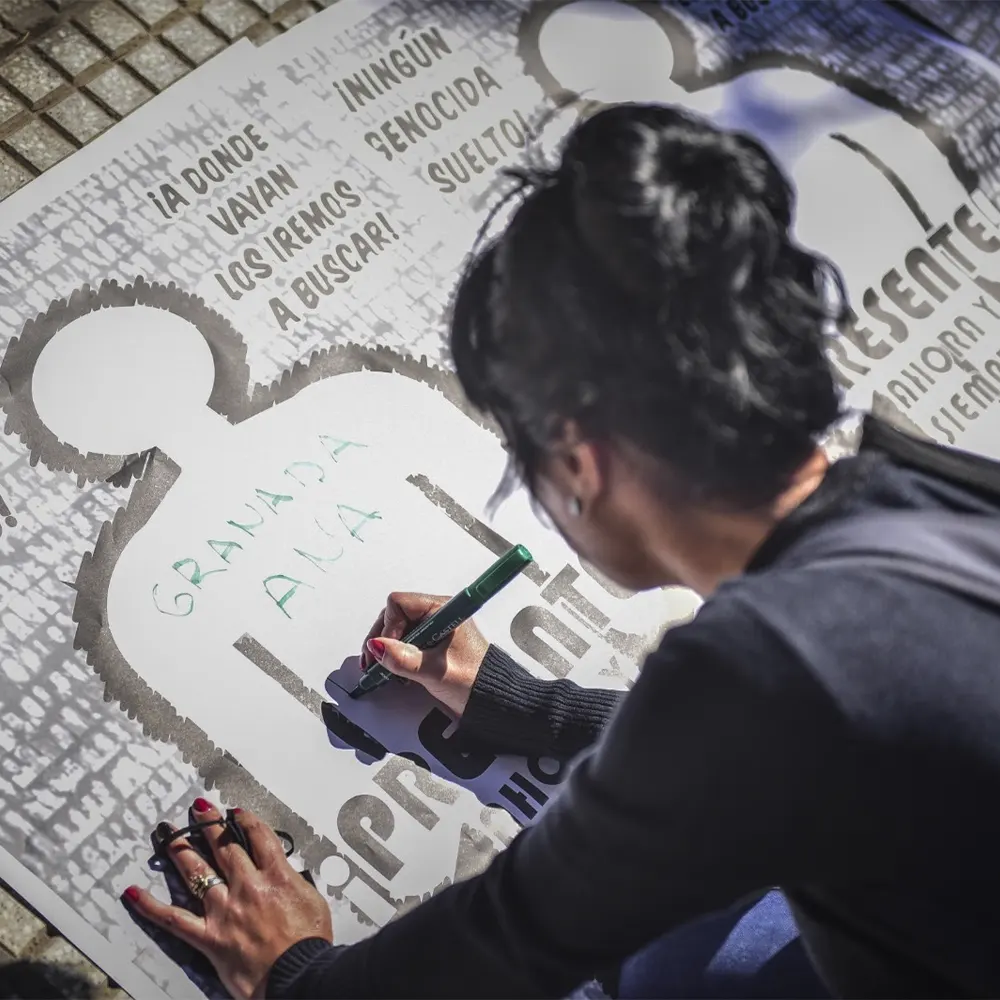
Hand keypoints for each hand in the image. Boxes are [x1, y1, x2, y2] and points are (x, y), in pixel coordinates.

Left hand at [124, 799, 331, 999]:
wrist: (298, 975)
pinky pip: (173, 920)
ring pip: (198, 873)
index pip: (258, 837)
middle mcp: (248, 887)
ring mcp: (225, 911)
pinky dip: (151, 906)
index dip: (246, 821)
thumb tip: (285, 876)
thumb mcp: (313, 902)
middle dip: (211, 825)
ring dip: (182, 850)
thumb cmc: (310, 943)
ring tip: (170, 833)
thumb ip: (296, 883)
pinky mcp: (209, 937)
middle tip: (199, 809)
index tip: (236, 812)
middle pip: (225, 847)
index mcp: (277, 876)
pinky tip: (133, 893)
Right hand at [360, 592, 488, 716]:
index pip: (400, 603)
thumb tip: (377, 646)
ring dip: (386, 649)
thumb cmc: (473, 682)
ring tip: (382, 670)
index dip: (388, 626)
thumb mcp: (434, 671)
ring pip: (397, 628)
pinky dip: (396, 654)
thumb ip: (404, 659)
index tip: (387, 650)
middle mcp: (438, 613)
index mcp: (444, 610)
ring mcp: (434, 626)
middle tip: (373, 663)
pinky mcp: (432, 640)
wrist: (492, 698)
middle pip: (395, 615)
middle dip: (382, 639)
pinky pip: (405, 640)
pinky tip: (394, 671)